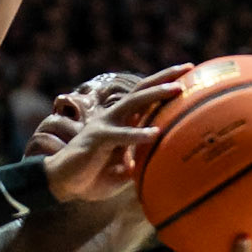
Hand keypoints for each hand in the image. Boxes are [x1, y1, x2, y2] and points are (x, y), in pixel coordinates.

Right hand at [45, 67, 192, 203]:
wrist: (62, 183)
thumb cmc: (92, 177)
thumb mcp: (123, 171)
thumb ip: (141, 164)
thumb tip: (163, 170)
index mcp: (121, 121)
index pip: (145, 97)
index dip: (165, 84)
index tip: (189, 74)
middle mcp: (114, 117)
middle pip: (142, 90)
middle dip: (165, 77)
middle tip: (188, 68)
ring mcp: (104, 125)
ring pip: (133, 103)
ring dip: (156, 95)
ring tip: (177, 90)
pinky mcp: (96, 139)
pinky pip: (120, 135)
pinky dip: (137, 134)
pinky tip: (154, 134)